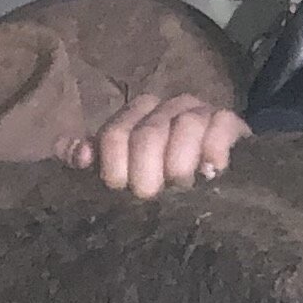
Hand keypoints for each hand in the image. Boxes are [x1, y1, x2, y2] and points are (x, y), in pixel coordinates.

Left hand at [67, 92, 246, 197]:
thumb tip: (74, 153)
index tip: (121, 189)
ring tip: (182, 187)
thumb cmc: (159, 177)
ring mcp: (199, 111)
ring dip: (180, 164)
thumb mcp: (121, 170)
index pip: (115, 134)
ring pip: (186, 125)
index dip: (115, 166)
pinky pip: (222, 123)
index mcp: (135, 115)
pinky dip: (214, 149)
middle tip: (151, 196)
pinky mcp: (228, 121)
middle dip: (147, 173)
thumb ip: (89, 158)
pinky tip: (210, 172)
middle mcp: (165, 107)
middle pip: (148, 133)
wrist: (213, 174)